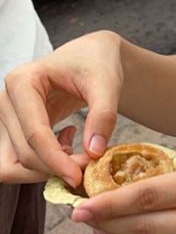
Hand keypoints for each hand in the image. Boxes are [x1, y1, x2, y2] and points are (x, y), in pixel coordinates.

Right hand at [0, 31, 123, 186]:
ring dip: (44, 170)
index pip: (34, 133)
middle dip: (55, 167)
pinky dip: (42, 165)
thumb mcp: (107, 83)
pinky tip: (66, 143)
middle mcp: (6, 100)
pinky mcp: (13, 130)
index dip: (56, 160)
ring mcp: (6, 117)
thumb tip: (94, 152)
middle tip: (89, 164)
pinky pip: (19, 162)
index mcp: (22, 81)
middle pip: (23, 154)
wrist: (93, 57)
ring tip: (74, 151)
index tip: (79, 176)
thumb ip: (103, 115)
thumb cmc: (97, 63)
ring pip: (13, 165)